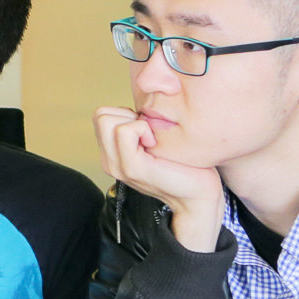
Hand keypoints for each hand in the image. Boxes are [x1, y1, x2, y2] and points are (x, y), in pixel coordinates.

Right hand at [94, 106, 224, 251]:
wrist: (199, 194)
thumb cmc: (184, 164)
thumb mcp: (155, 140)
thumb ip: (139, 126)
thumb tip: (141, 103)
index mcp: (113, 155)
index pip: (101, 115)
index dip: (125, 113)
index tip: (147, 129)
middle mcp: (110, 162)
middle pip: (100, 115)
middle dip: (127, 115)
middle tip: (150, 133)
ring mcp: (118, 167)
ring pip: (106, 120)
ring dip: (135, 122)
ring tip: (153, 140)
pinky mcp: (132, 168)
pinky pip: (124, 131)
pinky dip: (142, 128)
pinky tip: (155, 144)